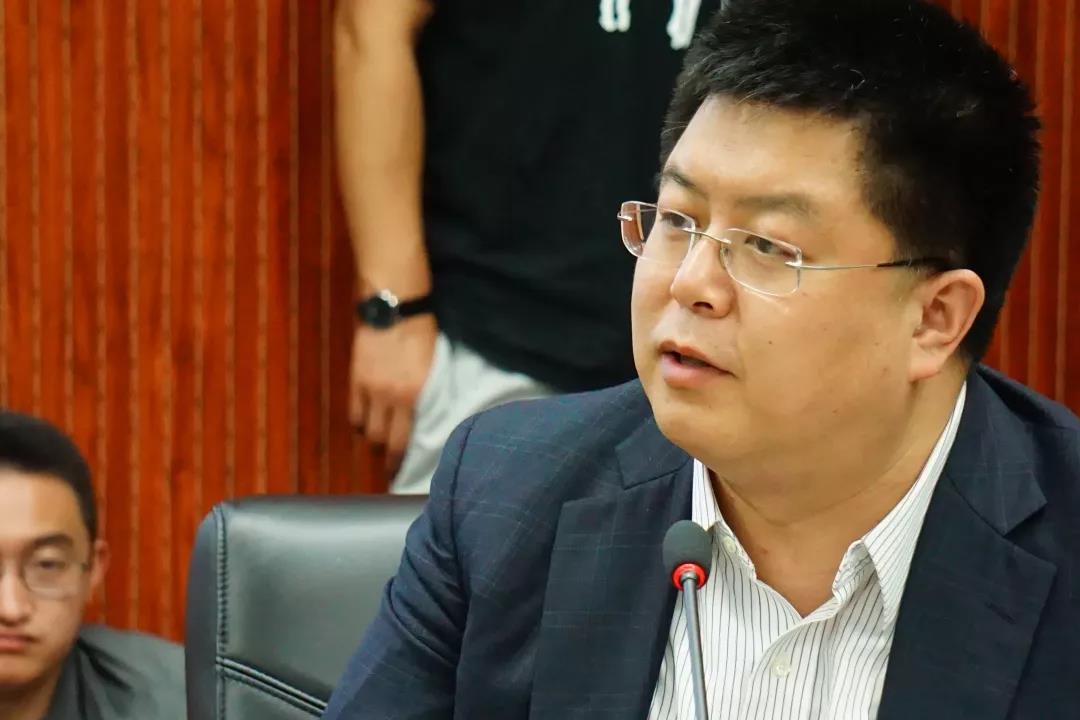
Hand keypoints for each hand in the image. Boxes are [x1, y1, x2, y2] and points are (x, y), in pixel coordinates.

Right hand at [350, 314, 437, 477]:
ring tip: (378, 439)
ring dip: (372, 438)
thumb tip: (423, 418)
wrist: (396, 307)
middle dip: (386, 453)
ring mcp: (371, 388)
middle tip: (389, 460)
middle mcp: (391, 397)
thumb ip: (426, 394)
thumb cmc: (422, 334)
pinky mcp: (356, 378)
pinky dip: (358, 422)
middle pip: (383, 439)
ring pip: (366, 429)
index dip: (399, 462)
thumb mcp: (433, 368)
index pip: (404, 440)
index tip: (399, 473)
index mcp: (416, 395)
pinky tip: (364, 422)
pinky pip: (353, 412)